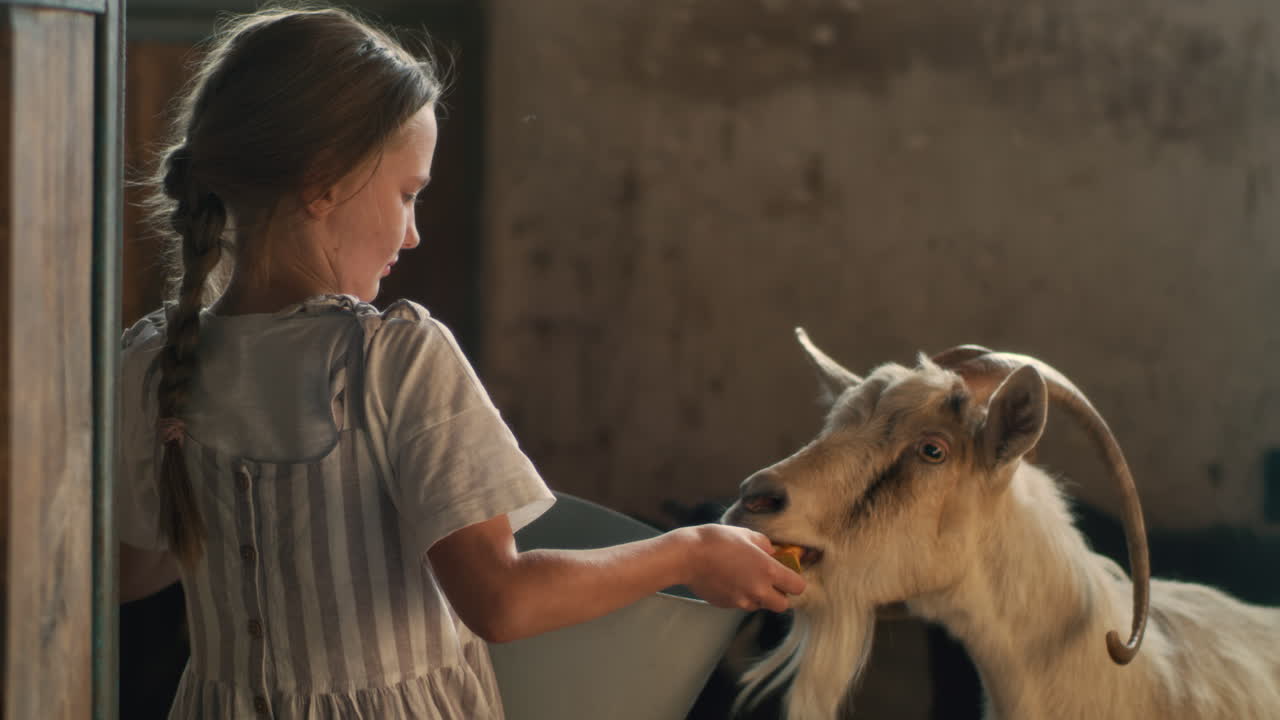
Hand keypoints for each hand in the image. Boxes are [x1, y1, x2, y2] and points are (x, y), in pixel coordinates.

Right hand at [675, 524, 805, 612]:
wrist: (687, 556)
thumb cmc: (717, 541)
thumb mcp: (747, 535)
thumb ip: (765, 546)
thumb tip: (773, 553)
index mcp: (768, 571)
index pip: (797, 587)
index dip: (795, 580)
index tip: (787, 573)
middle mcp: (758, 590)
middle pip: (783, 605)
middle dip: (780, 595)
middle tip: (770, 580)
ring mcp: (741, 600)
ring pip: (760, 605)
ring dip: (759, 596)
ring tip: (744, 577)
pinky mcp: (727, 605)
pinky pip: (741, 604)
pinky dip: (741, 595)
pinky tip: (729, 580)